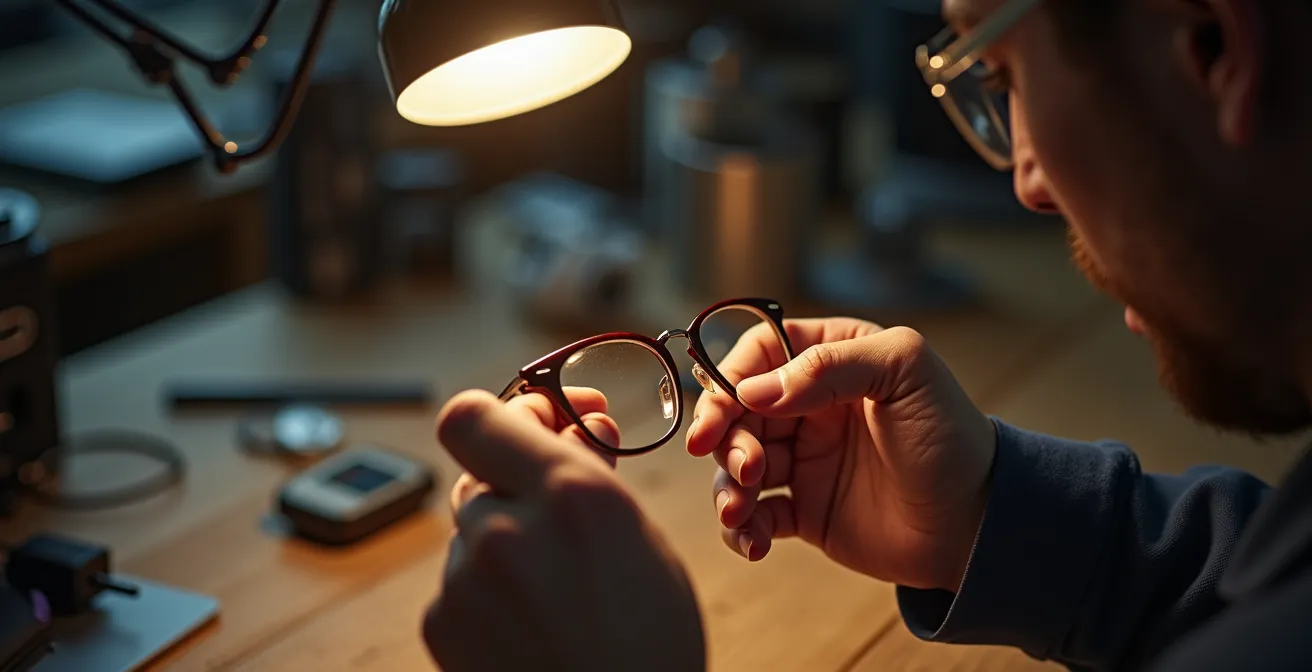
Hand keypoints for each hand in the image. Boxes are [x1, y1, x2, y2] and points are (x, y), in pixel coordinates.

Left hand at [426, 389, 705, 671]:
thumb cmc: (649, 645)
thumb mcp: (643, 542)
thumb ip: (595, 474)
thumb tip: (576, 422)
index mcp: (574, 495)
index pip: (472, 414)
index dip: (498, 415)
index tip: (527, 426)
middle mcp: (508, 527)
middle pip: (478, 475)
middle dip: (513, 490)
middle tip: (552, 523)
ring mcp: (465, 578)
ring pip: (470, 531)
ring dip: (502, 546)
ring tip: (552, 598)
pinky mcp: (441, 622)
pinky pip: (455, 582)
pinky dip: (484, 594)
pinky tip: (527, 627)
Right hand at [687, 320, 996, 591]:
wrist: (979, 522)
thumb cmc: (951, 437)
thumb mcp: (904, 372)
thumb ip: (830, 366)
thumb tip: (753, 392)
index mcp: (833, 358)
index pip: (759, 352)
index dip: (732, 378)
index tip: (728, 411)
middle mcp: (810, 405)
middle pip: (737, 411)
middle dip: (727, 438)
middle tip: (747, 467)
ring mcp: (804, 458)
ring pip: (735, 464)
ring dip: (727, 487)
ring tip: (741, 511)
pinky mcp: (804, 510)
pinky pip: (753, 515)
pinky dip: (741, 528)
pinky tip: (753, 543)